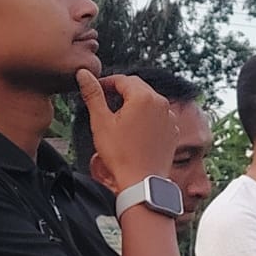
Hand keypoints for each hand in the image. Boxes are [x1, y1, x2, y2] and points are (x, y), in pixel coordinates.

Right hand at [75, 70, 175, 192]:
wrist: (141, 181)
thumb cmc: (120, 154)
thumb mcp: (101, 121)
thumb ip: (93, 94)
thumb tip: (83, 73)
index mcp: (144, 97)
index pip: (123, 79)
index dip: (106, 82)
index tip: (95, 88)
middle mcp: (162, 103)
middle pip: (138, 87)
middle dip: (120, 90)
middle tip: (104, 98)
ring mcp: (170, 117)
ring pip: (149, 101)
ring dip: (134, 102)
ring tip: (117, 114)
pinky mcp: (172, 130)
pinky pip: (158, 115)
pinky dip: (146, 115)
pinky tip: (134, 127)